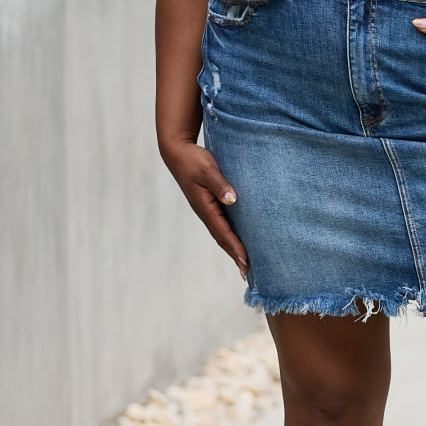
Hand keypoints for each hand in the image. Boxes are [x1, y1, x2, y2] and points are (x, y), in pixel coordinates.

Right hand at [161, 140, 248, 277]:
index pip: (223, 232)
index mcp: (205, 207)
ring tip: (244, 263)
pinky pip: (220, 225)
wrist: (177, 153)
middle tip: (247, 273)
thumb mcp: (207, 170)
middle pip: (222, 239)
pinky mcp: (207, 204)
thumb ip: (220, 184)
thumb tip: (232, 200)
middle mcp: (205, 212)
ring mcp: (205, 209)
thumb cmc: (194, 160)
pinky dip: (228, 236)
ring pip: (220, 234)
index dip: (236, 247)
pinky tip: (236, 240)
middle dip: (234, 255)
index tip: (246, 261)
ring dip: (231, 249)